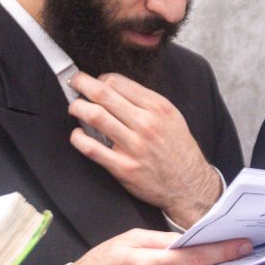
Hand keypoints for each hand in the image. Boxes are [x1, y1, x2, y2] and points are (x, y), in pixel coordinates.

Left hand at [68, 71, 222, 226]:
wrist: (190, 186)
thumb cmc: (178, 150)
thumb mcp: (172, 117)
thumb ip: (146, 102)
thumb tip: (115, 89)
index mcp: (158, 108)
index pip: (118, 82)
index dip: (100, 79)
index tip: (94, 82)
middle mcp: (146, 124)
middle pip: (103, 94)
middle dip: (81, 83)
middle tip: (74, 82)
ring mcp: (134, 147)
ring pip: (95, 117)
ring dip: (77, 107)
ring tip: (74, 107)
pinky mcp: (124, 168)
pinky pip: (92, 149)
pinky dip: (78, 138)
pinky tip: (77, 135)